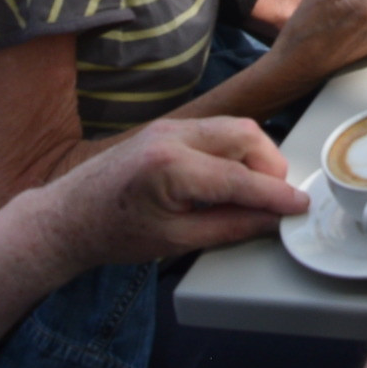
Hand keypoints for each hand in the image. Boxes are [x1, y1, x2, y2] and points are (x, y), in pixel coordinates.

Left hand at [34, 117, 304, 270]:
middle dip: (269, 168)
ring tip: (252, 192)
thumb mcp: (175, 241)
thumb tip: (270, 220)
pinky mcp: (168, 127)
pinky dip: (235, 150)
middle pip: (246, 135)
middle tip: (273, 201)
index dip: (275, 195)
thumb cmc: (112, 233)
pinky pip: (217, 129)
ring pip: (235, 128)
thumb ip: (229, 228)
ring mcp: (170, 126)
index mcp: (170, 168)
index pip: (239, 178)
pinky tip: (230, 178)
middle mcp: (173, 136)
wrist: (67, 218)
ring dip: (255, 157)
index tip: (299, 206)